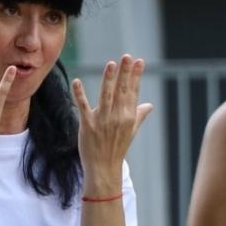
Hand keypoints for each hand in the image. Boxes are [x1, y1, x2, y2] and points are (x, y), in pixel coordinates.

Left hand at [73, 55, 154, 192]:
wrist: (104, 168)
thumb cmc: (117, 148)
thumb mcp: (131, 131)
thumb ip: (139, 115)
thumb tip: (150, 105)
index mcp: (128, 116)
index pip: (133, 92)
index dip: (135, 76)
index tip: (139, 61)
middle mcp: (117, 117)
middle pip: (122, 91)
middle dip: (125, 73)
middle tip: (127, 57)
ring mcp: (102, 121)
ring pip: (106, 96)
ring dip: (108, 80)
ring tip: (111, 64)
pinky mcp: (87, 126)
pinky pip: (83, 107)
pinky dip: (79, 94)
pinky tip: (76, 81)